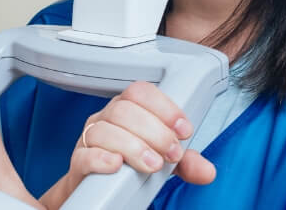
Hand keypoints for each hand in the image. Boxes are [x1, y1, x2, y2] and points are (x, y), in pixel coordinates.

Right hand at [46, 81, 214, 206]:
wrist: (100, 194)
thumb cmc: (131, 167)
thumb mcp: (162, 160)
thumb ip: (185, 162)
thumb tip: (207, 171)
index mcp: (127, 108)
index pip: (141, 92)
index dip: (164, 107)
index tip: (184, 130)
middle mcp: (106, 117)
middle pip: (125, 109)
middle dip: (155, 131)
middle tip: (172, 154)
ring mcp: (90, 138)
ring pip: (106, 129)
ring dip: (134, 146)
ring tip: (153, 165)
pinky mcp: (78, 162)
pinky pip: (84, 154)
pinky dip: (101, 158)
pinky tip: (117, 165)